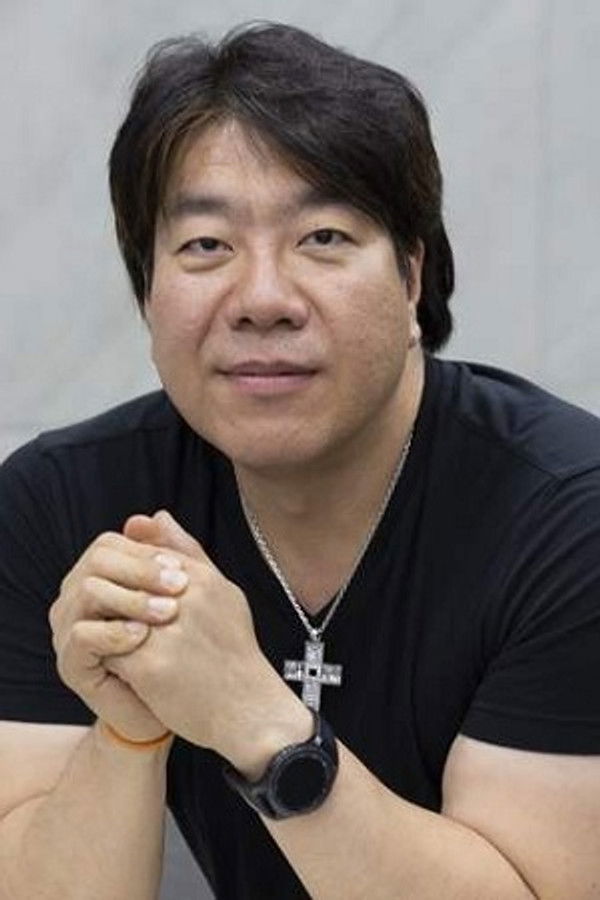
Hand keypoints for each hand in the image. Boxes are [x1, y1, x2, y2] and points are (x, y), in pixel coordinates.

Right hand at [49, 531, 188, 741]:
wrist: (177, 705)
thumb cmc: (180, 647)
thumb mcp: (184, 596)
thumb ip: (175, 555)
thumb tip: (160, 515)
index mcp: (100, 577)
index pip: (111, 545)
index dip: (146, 553)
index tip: (182, 569)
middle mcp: (77, 598)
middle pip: (96, 562)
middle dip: (140, 570)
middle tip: (180, 586)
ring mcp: (68, 630)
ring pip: (87, 592)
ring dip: (132, 599)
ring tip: (169, 612)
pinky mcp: (70, 664)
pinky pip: (82, 635)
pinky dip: (114, 632)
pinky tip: (144, 635)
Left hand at [106, 512, 310, 772]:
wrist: (248, 710)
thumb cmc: (233, 651)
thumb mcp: (220, 592)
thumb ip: (186, 552)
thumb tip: (153, 515)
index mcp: (199, 577)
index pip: (143, 558)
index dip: (130, 578)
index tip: (130, 597)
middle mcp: (184, 598)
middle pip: (122, 583)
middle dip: (111, 600)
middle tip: (110, 619)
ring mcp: (166, 631)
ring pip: (111, 614)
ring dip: (106, 626)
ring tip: (114, 641)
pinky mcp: (151, 665)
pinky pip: (108, 649)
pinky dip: (108, 656)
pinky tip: (118, 666)